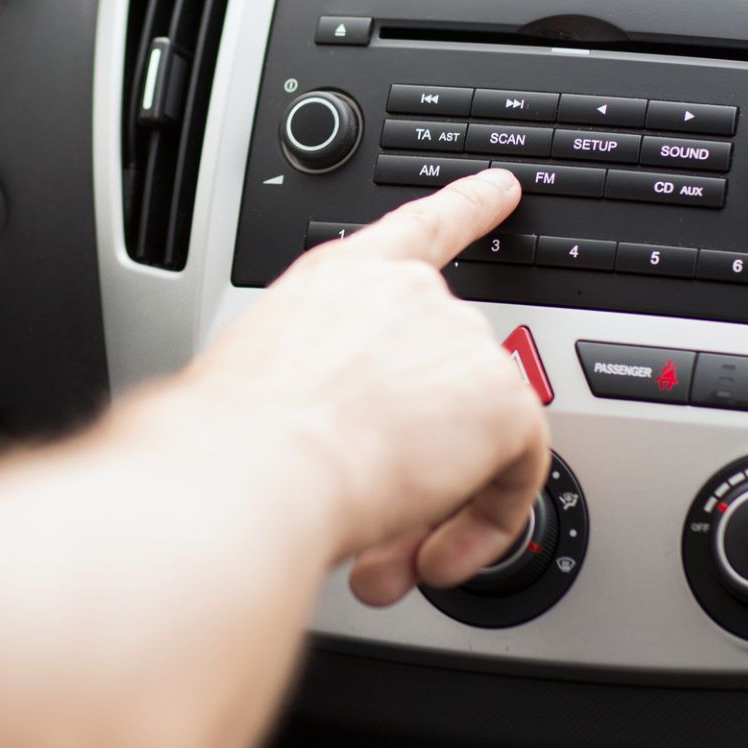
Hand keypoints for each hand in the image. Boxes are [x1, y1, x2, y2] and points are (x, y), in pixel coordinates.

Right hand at [178, 169, 549, 603]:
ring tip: (383, 555)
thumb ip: (300, 397)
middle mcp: (407, 296)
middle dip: (411, 455)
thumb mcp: (255, 386)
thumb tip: (298, 451)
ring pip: (474, 432)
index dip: (468, 207)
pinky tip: (441, 557)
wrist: (252, 466)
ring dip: (434, 503)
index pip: (419, 230)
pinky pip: (519, 469)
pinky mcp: (501, 399)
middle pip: (444, 374)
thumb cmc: (228, 439)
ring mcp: (459, 341)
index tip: (501, 190)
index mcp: (339, 280)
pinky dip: (486, 524)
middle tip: (370, 518)